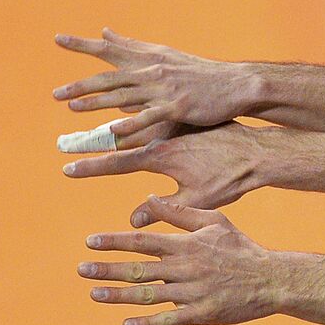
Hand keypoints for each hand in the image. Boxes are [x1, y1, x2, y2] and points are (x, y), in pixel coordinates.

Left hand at [54, 28, 256, 139]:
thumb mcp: (164, 54)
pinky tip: (113, 130)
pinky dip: (131, 122)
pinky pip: (150, 115)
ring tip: (72, 107)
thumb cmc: (200, 73)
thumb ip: (132, 46)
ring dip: (97, 102)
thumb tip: (104, 32)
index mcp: (149, 59)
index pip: (111, 50)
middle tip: (55, 93)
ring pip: (125, 95)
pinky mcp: (178, 106)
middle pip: (111, 77)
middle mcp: (154, 71)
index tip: (58, 39)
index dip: (83, 45)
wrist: (236, 83)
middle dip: (81, 84)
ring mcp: (165, 89)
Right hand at [64, 122, 269, 226]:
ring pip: (136, 119)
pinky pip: (157, 111)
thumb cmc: (232, 179)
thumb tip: (132, 222)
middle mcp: (165, 136)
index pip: (117, 163)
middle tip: (63, 141)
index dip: (92, 168)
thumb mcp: (196, 200)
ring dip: (111, 119)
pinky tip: (128, 103)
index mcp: (163, 156)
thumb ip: (162, 210)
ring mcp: (177, 124)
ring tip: (86, 113)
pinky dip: (139, 108)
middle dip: (89, 141)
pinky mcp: (189, 118)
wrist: (262, 152)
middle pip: (118, 137)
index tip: (67, 170)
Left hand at [78, 196, 279, 324]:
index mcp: (188, 245)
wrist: (271, 279)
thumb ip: (181, 213)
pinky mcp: (201, 313)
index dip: (115, 241)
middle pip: (139, 269)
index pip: (144, 241)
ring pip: (148, 295)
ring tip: (94, 293)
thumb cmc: (241, 248)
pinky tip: (126, 323)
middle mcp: (186, 268)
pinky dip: (147, 323)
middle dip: (108, 269)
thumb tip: (149, 200)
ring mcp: (193, 293)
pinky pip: (169, 320)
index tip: (90, 242)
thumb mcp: (216, 221)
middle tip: (81, 269)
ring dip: (118, 295)